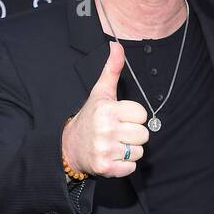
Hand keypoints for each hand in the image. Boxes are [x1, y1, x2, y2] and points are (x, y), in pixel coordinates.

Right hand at [61, 41, 148, 177]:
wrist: (70, 146)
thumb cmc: (90, 117)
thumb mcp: (100, 92)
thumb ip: (112, 70)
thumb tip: (117, 45)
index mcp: (107, 110)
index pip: (142, 115)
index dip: (134, 116)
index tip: (120, 117)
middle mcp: (106, 129)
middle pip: (143, 134)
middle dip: (133, 134)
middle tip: (117, 132)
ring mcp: (105, 150)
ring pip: (138, 151)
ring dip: (129, 150)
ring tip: (114, 144)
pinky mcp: (106, 168)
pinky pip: (131, 167)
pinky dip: (124, 165)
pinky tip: (112, 156)